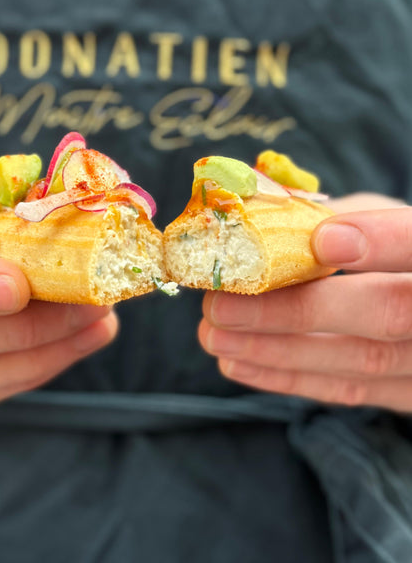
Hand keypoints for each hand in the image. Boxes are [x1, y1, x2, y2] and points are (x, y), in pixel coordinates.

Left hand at [198, 193, 411, 412]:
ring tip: (214, 333)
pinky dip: (288, 377)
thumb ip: (336, 215)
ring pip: (361, 359)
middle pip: (388, 313)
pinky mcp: (407, 394)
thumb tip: (260, 215)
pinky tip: (238, 362)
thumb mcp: (380, 214)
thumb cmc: (396, 244)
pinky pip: (349, 390)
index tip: (322, 240)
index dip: (381, 242)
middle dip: (298, 309)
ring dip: (277, 349)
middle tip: (225, 303)